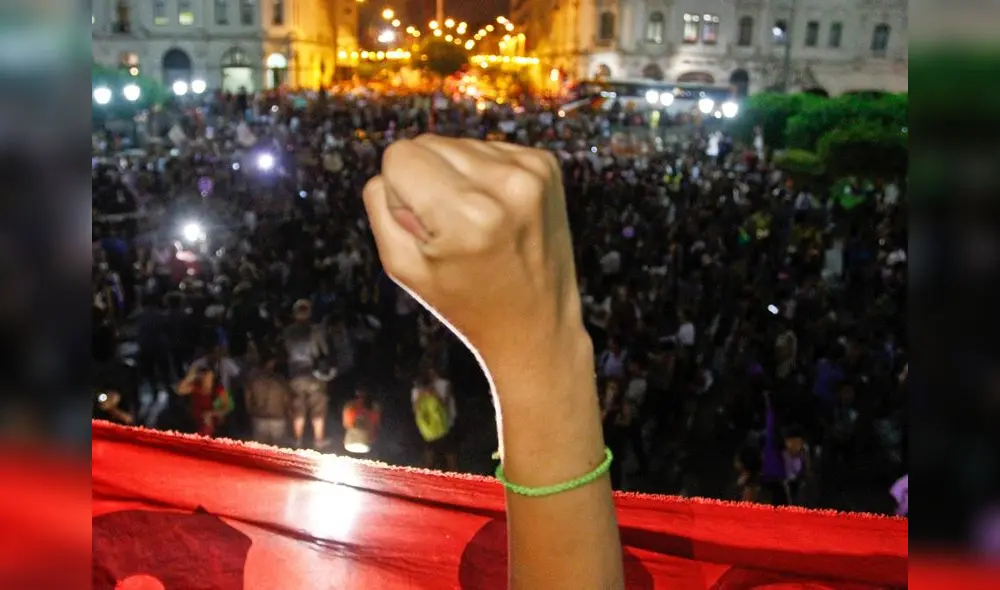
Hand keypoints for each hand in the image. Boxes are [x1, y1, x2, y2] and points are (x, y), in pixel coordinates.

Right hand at [364, 135, 581, 365]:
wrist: (537, 322)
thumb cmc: (466, 302)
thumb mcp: (402, 266)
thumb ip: (382, 207)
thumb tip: (392, 167)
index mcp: (467, 215)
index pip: (398, 155)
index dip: (398, 192)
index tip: (423, 227)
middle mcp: (505, 185)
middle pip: (426, 143)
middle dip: (426, 180)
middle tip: (452, 230)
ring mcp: (532, 171)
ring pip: (457, 144)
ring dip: (457, 177)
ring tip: (478, 223)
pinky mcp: (547, 163)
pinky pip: (488, 149)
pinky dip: (484, 176)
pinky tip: (498, 212)